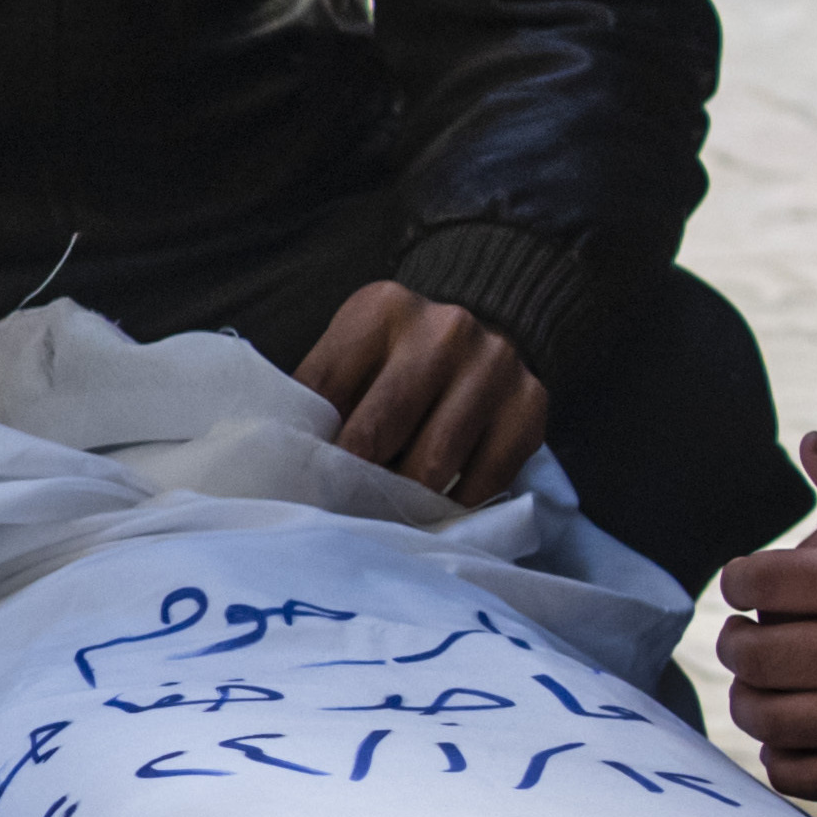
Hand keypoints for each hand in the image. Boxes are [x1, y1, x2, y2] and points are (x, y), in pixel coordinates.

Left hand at [293, 281, 548, 499]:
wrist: (489, 324)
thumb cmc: (399, 356)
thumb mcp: (353, 352)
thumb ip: (322, 394)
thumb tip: (286, 461)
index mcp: (383, 309)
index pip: (329, 391)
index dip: (312, 445)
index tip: (304, 482)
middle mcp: (445, 330)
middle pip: (380, 432)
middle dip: (357, 477)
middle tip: (343, 506)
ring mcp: (494, 366)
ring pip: (435, 464)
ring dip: (407, 496)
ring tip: (390, 507)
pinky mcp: (530, 405)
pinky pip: (484, 480)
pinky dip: (456, 501)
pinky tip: (439, 501)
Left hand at [712, 421, 816, 802]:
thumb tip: (810, 444)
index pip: (760, 583)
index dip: (739, 581)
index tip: (747, 585)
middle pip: (753, 654)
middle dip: (734, 642)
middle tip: (745, 637)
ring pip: (771, 718)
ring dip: (752, 700)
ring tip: (764, 686)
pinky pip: (809, 775)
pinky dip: (783, 758)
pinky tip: (792, 738)